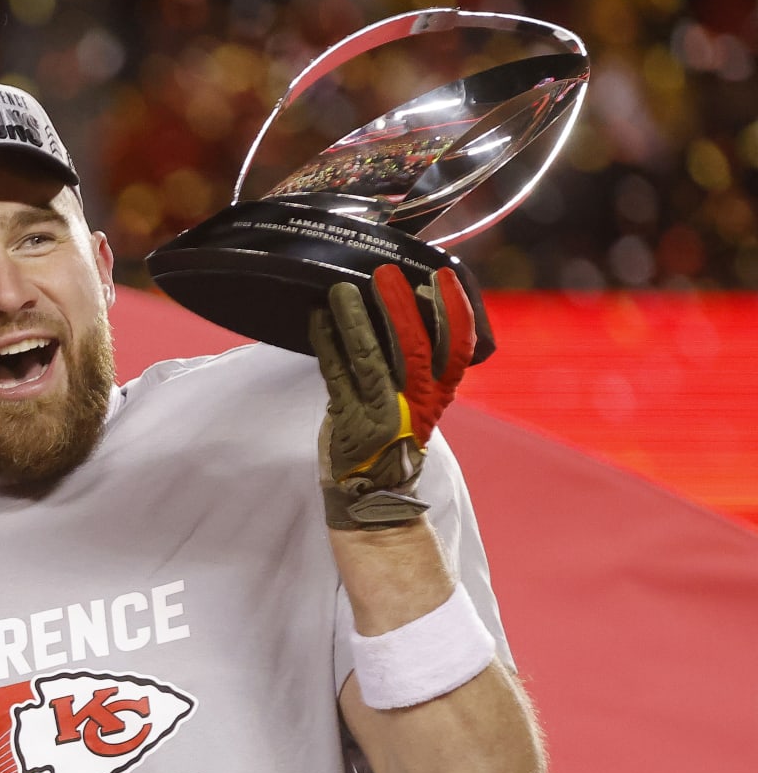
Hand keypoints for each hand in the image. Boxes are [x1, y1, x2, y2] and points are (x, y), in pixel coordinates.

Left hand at [310, 263, 477, 529]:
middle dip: (398, 308)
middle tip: (385, 274)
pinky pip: (334, 375)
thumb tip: (405, 314)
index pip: (456, 350)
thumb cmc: (392, 444)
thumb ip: (415, 371)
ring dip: (353, 320)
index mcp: (437, 397)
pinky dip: (325, 345)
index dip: (453, 312)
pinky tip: (316, 319)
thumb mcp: (416, 408)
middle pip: (412, 349)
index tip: (444, 278)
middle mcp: (414, 403)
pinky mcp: (349, 421)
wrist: (373, 497)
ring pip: (369, 358)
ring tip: (341, 289)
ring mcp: (381, 413)